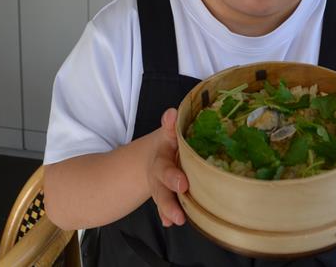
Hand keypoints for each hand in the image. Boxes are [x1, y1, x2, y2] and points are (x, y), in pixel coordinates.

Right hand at [147, 108, 189, 226]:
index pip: (168, 135)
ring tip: (177, 218)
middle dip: (172, 180)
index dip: (169, 128)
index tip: (171, 120)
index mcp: (165, 146)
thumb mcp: (169, 133)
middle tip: (182, 185)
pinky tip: (169, 222)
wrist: (153, 161)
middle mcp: (160, 167)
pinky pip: (164, 207)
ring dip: (169, 206)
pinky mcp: (165, 197)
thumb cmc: (170, 146)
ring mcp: (161, 184)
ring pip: (163, 195)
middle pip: (164, 173)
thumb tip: (172, 113)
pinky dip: (166, 215)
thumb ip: (170, 126)